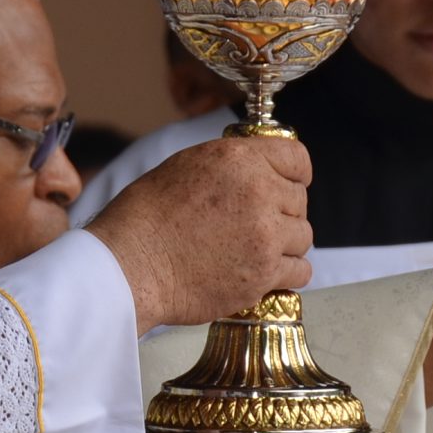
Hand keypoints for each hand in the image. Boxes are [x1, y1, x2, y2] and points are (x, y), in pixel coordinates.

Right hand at [86, 136, 312, 331]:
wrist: (130, 264)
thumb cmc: (145, 217)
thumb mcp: (186, 166)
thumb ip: (231, 165)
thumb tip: (255, 171)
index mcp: (239, 159)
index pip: (297, 158)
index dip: (295, 173)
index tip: (291, 184)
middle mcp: (259, 192)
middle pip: (299, 200)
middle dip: (282, 211)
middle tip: (255, 225)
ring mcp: (265, 235)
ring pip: (302, 236)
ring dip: (284, 243)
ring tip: (254, 249)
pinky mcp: (263, 274)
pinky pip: (300, 271)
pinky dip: (286, 273)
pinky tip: (264, 271)